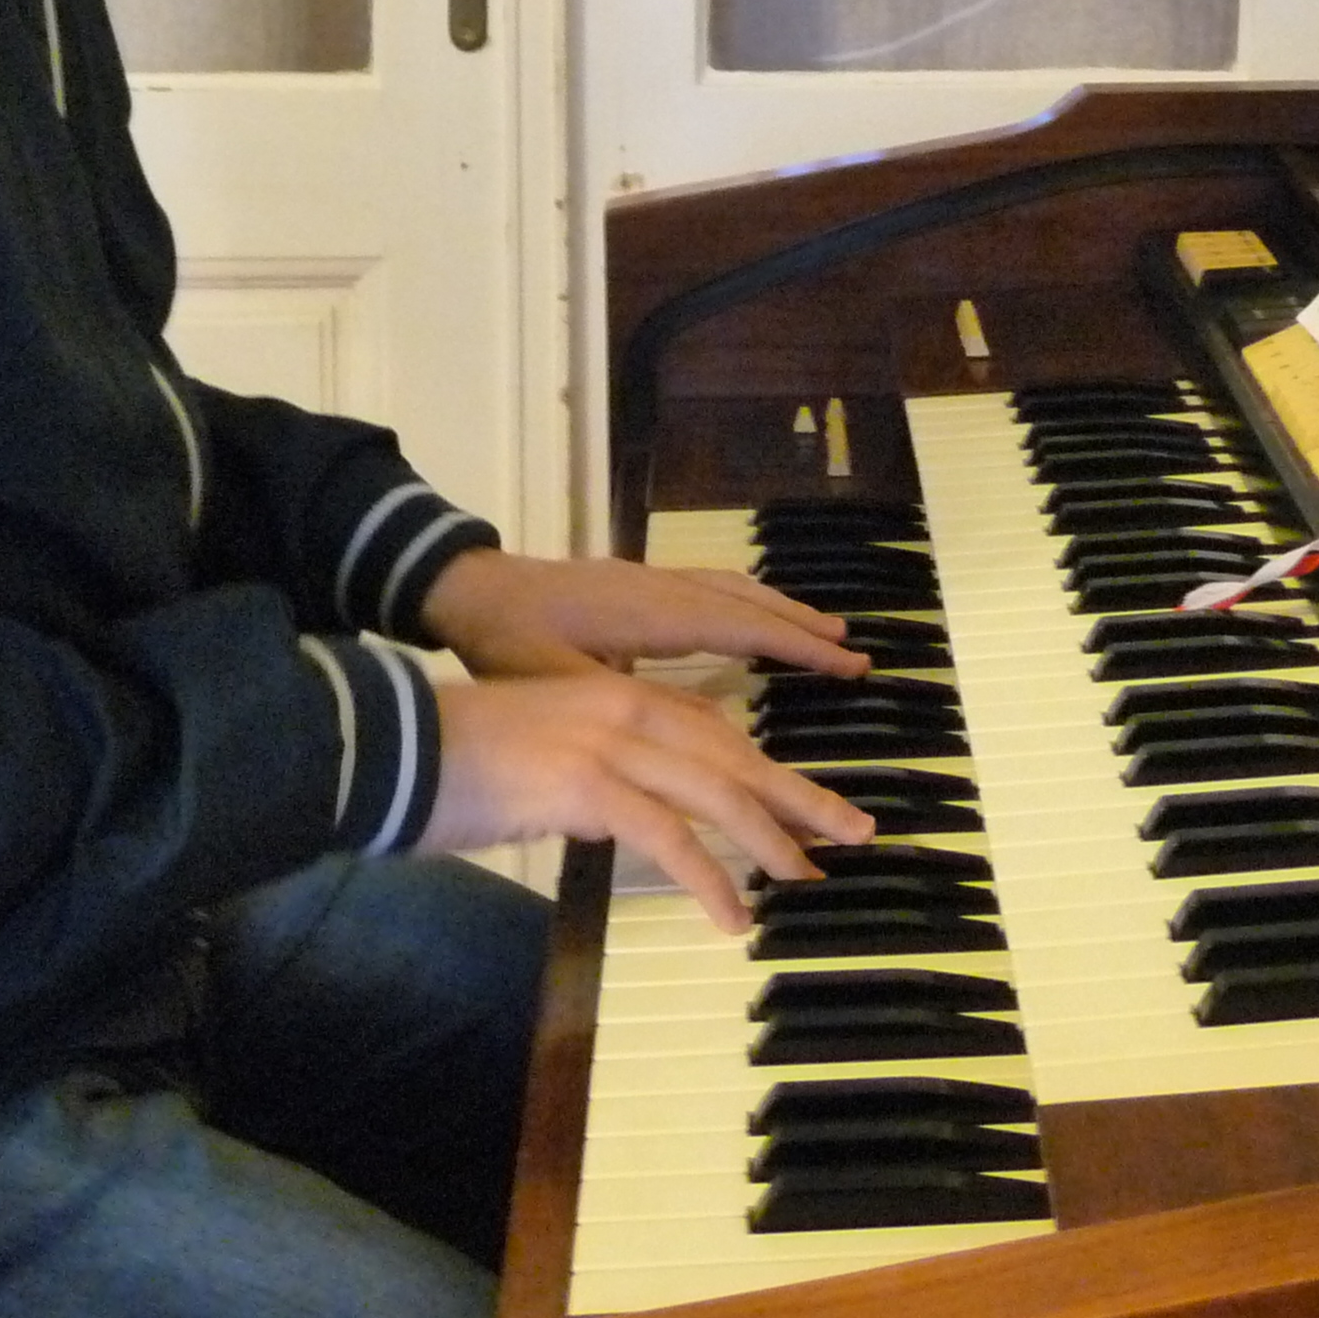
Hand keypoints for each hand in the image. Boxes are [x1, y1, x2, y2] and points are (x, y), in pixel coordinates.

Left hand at [415, 547, 868, 682]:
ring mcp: (648, 580)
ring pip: (728, 588)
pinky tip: (747, 618)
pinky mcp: (634, 584)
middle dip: (801, 625)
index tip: (847, 663)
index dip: (797, 646)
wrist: (465, 588)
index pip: (742, 627)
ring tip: (820, 630)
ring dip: (777, 608)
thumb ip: (625, 707)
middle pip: (746, 602)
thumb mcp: (559, 683)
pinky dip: (745, 601)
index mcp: (652, 613)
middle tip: (853, 650)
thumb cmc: (505, 641)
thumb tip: (693, 736)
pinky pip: (708, 586)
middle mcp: (661, 588)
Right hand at [424, 671, 875, 931]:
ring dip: (771, 838)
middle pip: (733, 753)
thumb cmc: (454, 761)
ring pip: (715, 791)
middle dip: (798, 797)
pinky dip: (708, 878)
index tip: (807, 801)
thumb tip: (628, 815)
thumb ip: (594, 773)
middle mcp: (622, 705)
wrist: (393, 749)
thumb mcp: (541, 754)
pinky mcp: (586, 784)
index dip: (765, 767)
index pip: (712, 727)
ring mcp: (607, 741)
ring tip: (808, 877)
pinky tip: (731, 915)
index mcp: (613, 691)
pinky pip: (668, 837)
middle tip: (853, 831)